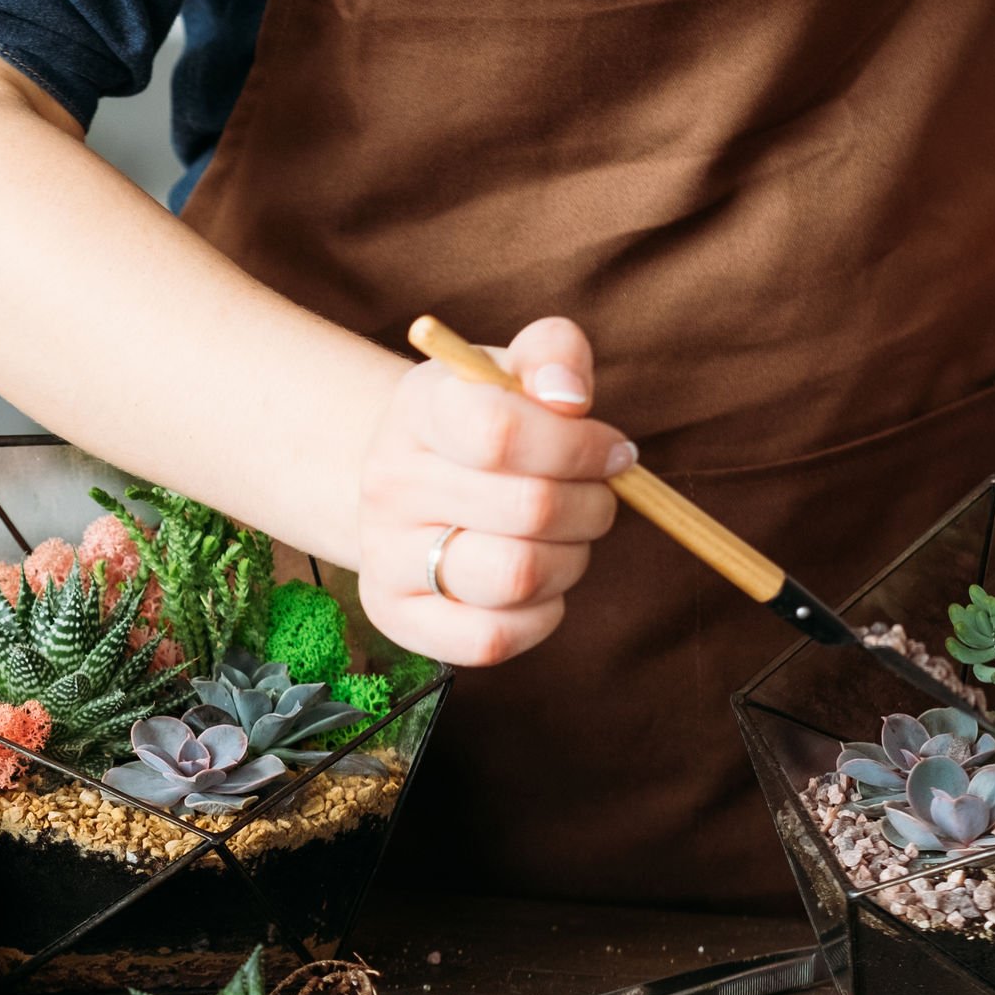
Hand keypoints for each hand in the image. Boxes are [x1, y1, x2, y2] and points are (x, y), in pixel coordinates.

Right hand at [354, 318, 632, 665]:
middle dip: (593, 504)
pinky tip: (538, 586)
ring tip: (565, 540)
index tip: (609, 451)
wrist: (409, 480)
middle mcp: (389, 483)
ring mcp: (384, 554)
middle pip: (529, 508)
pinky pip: (492, 639)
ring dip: (571, 559)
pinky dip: (539, 615)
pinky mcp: (395, 615)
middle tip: (596, 497)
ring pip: (517, 576)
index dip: (580, 446)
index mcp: (418, 409)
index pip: (501, 432)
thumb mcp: (513, 372)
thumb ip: (555, 355)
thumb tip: (568, 396)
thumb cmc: (481, 425)